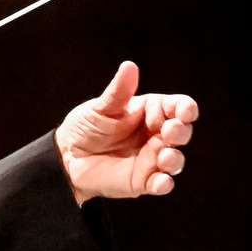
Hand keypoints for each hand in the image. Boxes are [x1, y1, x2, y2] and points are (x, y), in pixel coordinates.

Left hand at [55, 61, 196, 201]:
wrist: (67, 156)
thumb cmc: (87, 126)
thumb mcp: (101, 107)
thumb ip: (118, 91)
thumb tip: (129, 66)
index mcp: (151, 112)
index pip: (177, 108)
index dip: (184, 109)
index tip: (183, 112)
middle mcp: (156, 135)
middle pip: (181, 132)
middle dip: (181, 131)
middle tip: (170, 130)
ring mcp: (152, 159)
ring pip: (175, 160)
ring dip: (175, 159)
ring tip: (165, 157)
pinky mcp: (143, 180)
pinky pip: (160, 184)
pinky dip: (164, 184)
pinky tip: (161, 182)